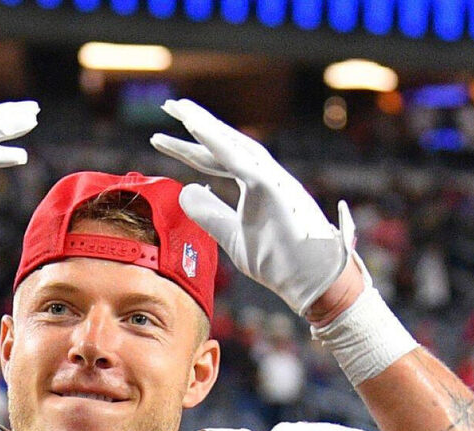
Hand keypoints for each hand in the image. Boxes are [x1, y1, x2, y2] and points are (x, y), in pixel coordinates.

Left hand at [150, 99, 351, 315]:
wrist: (313, 282)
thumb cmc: (279, 261)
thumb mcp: (232, 236)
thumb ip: (210, 213)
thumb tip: (185, 189)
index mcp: (255, 186)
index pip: (215, 161)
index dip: (188, 148)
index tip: (159, 137)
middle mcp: (265, 176)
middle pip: (224, 144)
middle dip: (195, 124)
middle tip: (168, 104)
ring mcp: (274, 180)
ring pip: (236, 145)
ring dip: (208, 125)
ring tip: (182, 110)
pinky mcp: (277, 189)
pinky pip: (244, 162)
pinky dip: (221, 145)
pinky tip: (199, 130)